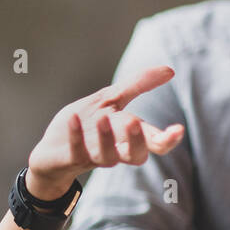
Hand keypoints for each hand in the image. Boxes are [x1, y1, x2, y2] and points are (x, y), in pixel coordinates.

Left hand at [26, 65, 184, 197]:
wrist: (51, 149)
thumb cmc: (87, 124)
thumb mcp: (111, 100)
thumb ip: (138, 86)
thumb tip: (170, 71)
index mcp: (128, 138)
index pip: (155, 144)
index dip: (167, 139)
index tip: (177, 129)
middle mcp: (115, 150)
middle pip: (135, 154)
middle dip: (137, 141)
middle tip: (135, 123)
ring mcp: (92, 156)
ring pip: (106, 156)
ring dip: (106, 138)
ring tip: (103, 118)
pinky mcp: (70, 158)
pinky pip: (75, 150)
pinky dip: (75, 135)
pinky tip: (73, 118)